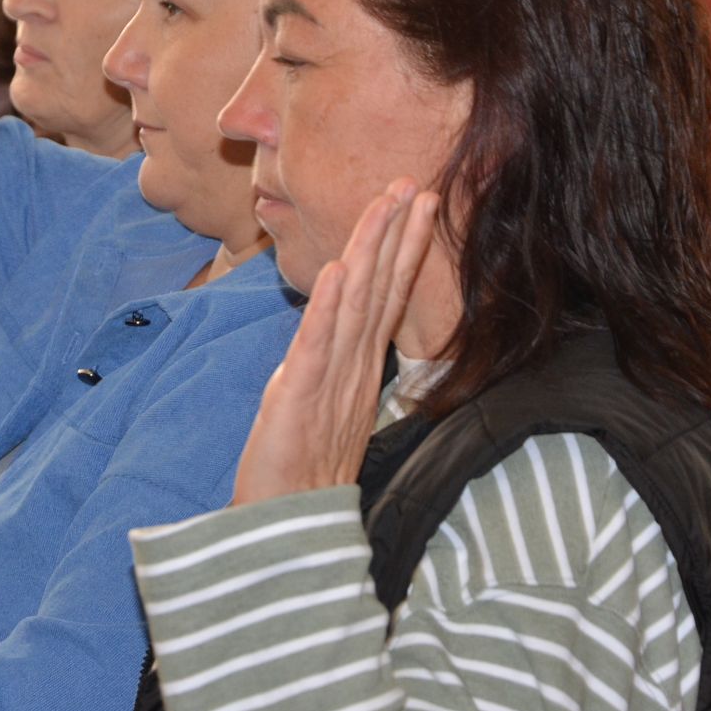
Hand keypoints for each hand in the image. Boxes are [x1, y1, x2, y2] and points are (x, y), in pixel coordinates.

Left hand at [231, 180, 440, 505]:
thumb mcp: (328, 406)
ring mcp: (332, 379)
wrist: (289, 525)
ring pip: (358, 304)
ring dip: (373, 252)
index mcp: (360, 366)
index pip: (387, 296)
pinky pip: (320, 345)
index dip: (404, 249)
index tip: (421, 205)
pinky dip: (330, 308)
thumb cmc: (304, 469)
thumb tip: (345, 330)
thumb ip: (340, 365)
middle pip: (381, 289)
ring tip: (388, 206)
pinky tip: (342, 270)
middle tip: (417, 185)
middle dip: (399, 234)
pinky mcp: (303, 395)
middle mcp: (355, 366)